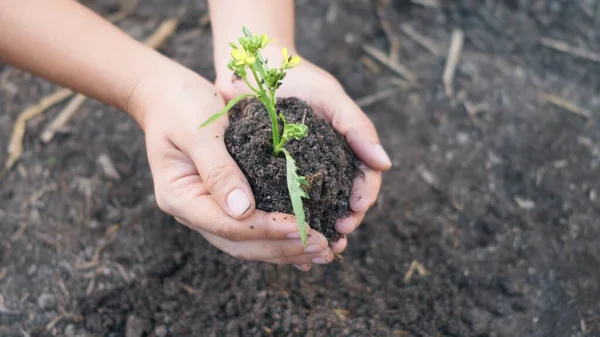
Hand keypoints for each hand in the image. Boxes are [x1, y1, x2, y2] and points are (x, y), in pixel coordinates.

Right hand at [128, 67, 334, 270]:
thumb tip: (243, 210)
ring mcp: (209, 209)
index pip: (228, 226)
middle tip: (322, 248)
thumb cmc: (181, 105)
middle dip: (283, 248)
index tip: (300, 227)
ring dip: (286, 249)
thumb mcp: (198, 130)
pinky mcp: (225, 202)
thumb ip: (218, 168)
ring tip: (323, 252)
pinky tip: (306, 243)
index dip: (266, 230)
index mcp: (180, 198)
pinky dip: (279, 237)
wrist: (167, 94)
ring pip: (249, 242)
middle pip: (241, 243)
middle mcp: (193, 212)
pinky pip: (254, 227)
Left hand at [215, 45, 391, 255]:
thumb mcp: (331, 97)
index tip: (354, 210)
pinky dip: (286, 226)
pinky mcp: (270, 179)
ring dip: (318, 232)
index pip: (364, 180)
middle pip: (341, 203)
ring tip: (314, 248)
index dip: (363, 198)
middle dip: (343, 223)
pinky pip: (281, 206)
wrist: (256, 69)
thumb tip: (386, 164)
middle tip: (337, 239)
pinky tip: (284, 243)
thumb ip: (357, 128)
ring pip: (314, 211)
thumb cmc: (299, 78)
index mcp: (345, 150)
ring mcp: (298, 175)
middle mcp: (325, 167)